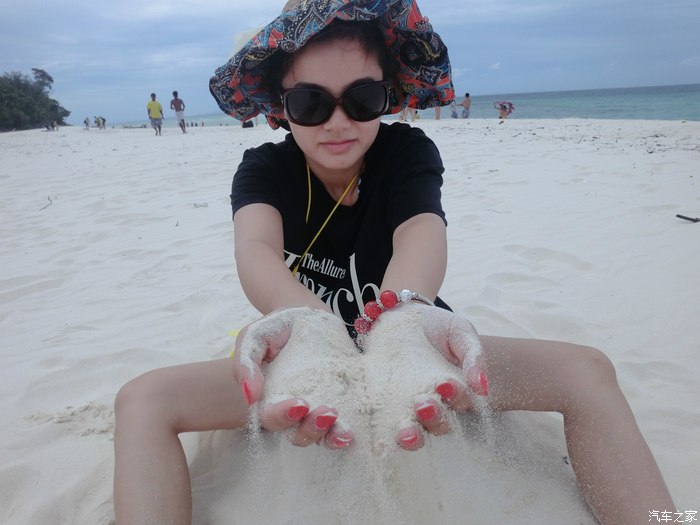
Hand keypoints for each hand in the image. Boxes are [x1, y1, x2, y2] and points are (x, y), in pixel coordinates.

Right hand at [233, 307, 356, 449]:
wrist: (304, 312)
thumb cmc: (275, 328)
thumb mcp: (252, 338)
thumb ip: (245, 365)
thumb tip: (251, 397)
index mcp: (269, 400)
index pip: (272, 419)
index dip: (283, 416)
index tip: (300, 404)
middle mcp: (294, 410)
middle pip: (299, 434)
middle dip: (312, 428)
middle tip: (327, 413)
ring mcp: (318, 407)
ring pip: (322, 436)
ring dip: (331, 436)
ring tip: (342, 428)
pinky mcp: (341, 399)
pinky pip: (344, 422)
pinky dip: (346, 431)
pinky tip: (352, 430)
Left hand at [361, 304, 487, 450]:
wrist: (403, 314)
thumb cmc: (439, 326)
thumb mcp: (460, 332)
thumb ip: (474, 357)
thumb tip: (482, 389)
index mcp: (455, 390)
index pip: (460, 402)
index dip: (455, 398)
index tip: (446, 384)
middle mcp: (433, 404)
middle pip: (437, 422)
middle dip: (432, 418)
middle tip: (423, 405)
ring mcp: (406, 406)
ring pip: (413, 430)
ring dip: (411, 435)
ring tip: (405, 432)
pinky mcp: (381, 403)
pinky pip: (382, 422)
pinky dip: (380, 427)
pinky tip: (377, 425)